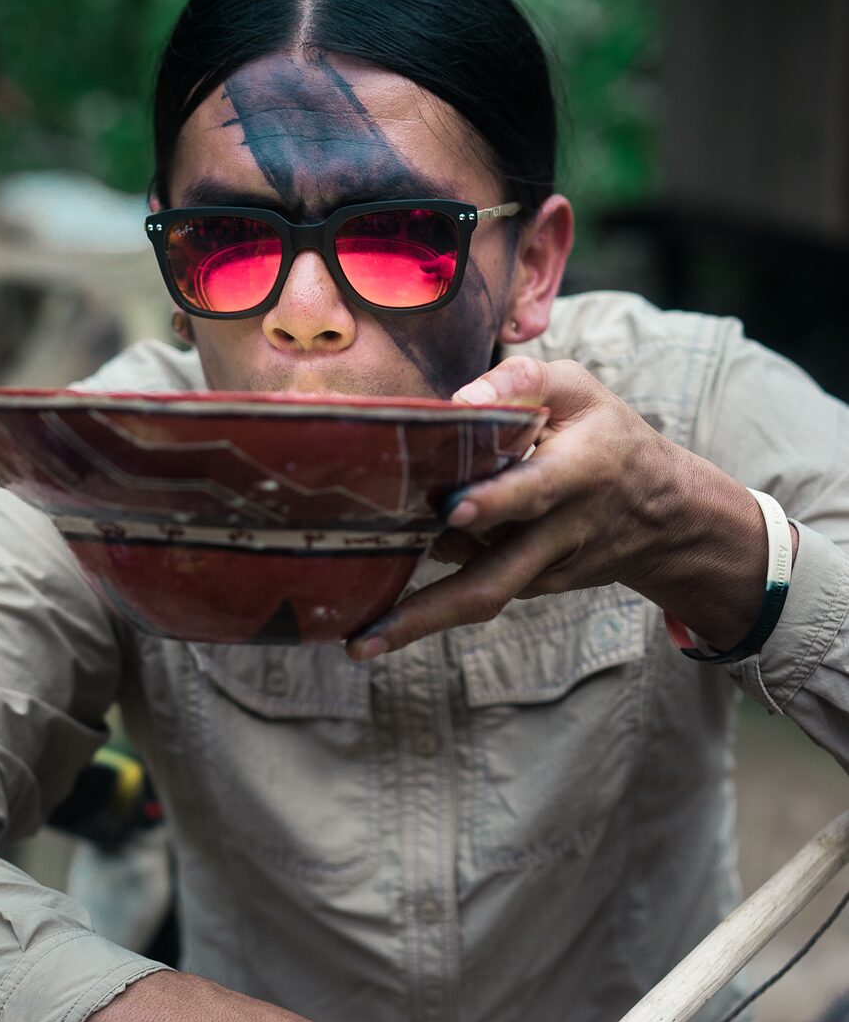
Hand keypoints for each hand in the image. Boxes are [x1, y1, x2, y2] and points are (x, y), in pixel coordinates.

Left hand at [346, 356, 766, 658]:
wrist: (663, 517)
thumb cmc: (607, 438)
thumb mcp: (580, 392)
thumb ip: (523, 381)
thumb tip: (458, 400)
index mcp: (577, 473)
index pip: (532, 490)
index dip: (495, 501)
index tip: (452, 512)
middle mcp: (558, 534)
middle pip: (493, 582)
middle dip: (428, 613)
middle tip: (366, 639)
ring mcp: (544, 572)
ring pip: (479, 592)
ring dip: (418, 616)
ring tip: (358, 640)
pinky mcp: (533, 589)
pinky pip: (478, 580)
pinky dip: (437, 584)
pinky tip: (393, 585)